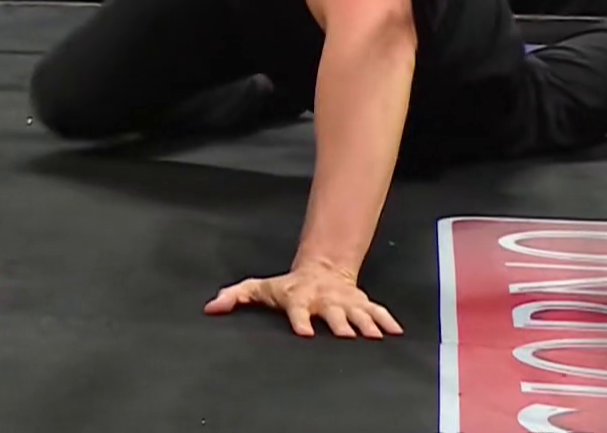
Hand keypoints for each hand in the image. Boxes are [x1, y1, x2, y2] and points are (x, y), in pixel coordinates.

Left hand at [204, 266, 403, 338]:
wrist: (321, 269)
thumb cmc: (288, 286)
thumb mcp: (260, 288)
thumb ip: (235, 296)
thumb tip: (211, 307)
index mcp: (299, 297)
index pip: (297, 309)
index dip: (300, 320)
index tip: (304, 332)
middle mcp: (324, 300)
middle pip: (333, 312)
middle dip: (340, 323)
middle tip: (345, 335)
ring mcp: (345, 302)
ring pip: (358, 313)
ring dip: (366, 324)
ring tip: (374, 336)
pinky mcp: (361, 304)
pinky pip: (377, 312)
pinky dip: (387, 321)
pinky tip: (395, 332)